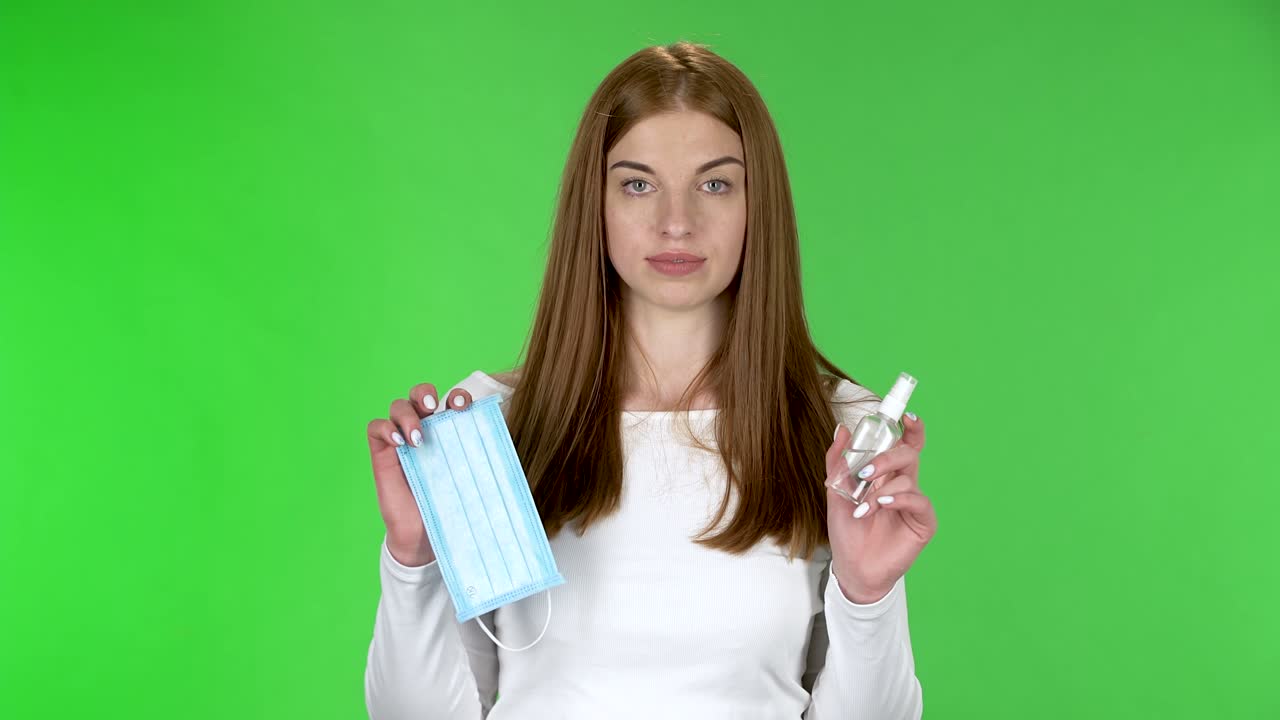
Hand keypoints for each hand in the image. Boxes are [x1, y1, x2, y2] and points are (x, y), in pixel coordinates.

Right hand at [367, 382, 474, 566]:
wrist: (424, 537)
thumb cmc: (451, 505)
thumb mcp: (474, 480)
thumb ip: (490, 462)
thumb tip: (525, 451)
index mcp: (450, 431)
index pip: (451, 401)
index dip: (458, 396)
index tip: (465, 407)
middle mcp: (425, 429)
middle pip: (420, 394)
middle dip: (425, 392)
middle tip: (434, 407)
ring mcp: (401, 440)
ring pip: (398, 406)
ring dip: (407, 414)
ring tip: (417, 438)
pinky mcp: (382, 454)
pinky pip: (375, 427)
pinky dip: (385, 428)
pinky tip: (398, 443)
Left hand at [824, 413, 936, 603]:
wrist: (852, 567)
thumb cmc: (847, 531)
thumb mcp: (835, 492)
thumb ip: (838, 461)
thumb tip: (841, 429)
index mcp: (886, 474)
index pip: (904, 444)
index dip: (910, 428)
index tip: (905, 415)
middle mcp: (903, 484)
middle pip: (908, 454)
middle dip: (887, 457)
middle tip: (866, 472)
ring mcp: (914, 503)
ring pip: (908, 478)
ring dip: (881, 490)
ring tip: (863, 508)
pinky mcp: (923, 522)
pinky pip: (919, 501)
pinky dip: (899, 499)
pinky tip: (883, 506)